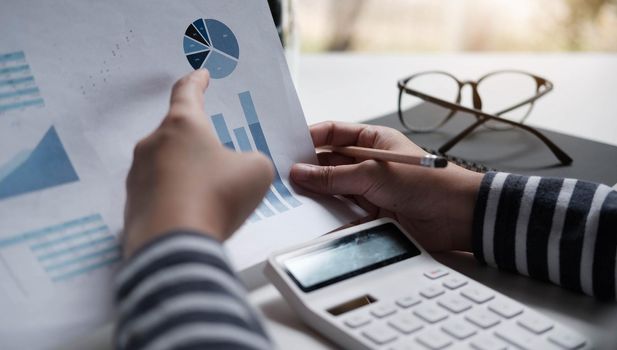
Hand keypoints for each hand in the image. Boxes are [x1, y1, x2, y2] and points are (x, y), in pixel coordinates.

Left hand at [123, 70, 273, 256]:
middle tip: (217, 160)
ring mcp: (137, 174)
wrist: (175, 245)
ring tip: (209, 198)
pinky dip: (175, 199)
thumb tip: (239, 168)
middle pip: (177, 133)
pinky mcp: (131, 204)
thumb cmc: (217, 197)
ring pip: (166, 165)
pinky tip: (192, 216)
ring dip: (186, 174)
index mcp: (183, 125)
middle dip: (197, 143)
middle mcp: (153, 143)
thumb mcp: (256, 171)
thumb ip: (251, 160)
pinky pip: (158, 193)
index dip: (197, 81)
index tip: (200, 75)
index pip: (187, 92)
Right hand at [290, 121, 482, 251]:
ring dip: (315, 194)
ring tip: (289, 199)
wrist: (455, 217)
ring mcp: (366, 188)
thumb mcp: (374, 174)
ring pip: (332, 189)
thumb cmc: (425, 183)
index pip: (333, 133)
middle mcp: (366, 162)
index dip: (310, 138)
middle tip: (282, 177)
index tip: (287, 147)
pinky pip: (341, 211)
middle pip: (328, 162)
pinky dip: (327, 215)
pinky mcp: (368, 213)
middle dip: (307, 170)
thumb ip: (335, 176)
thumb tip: (301, 172)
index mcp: (371, 141)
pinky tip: (310, 218)